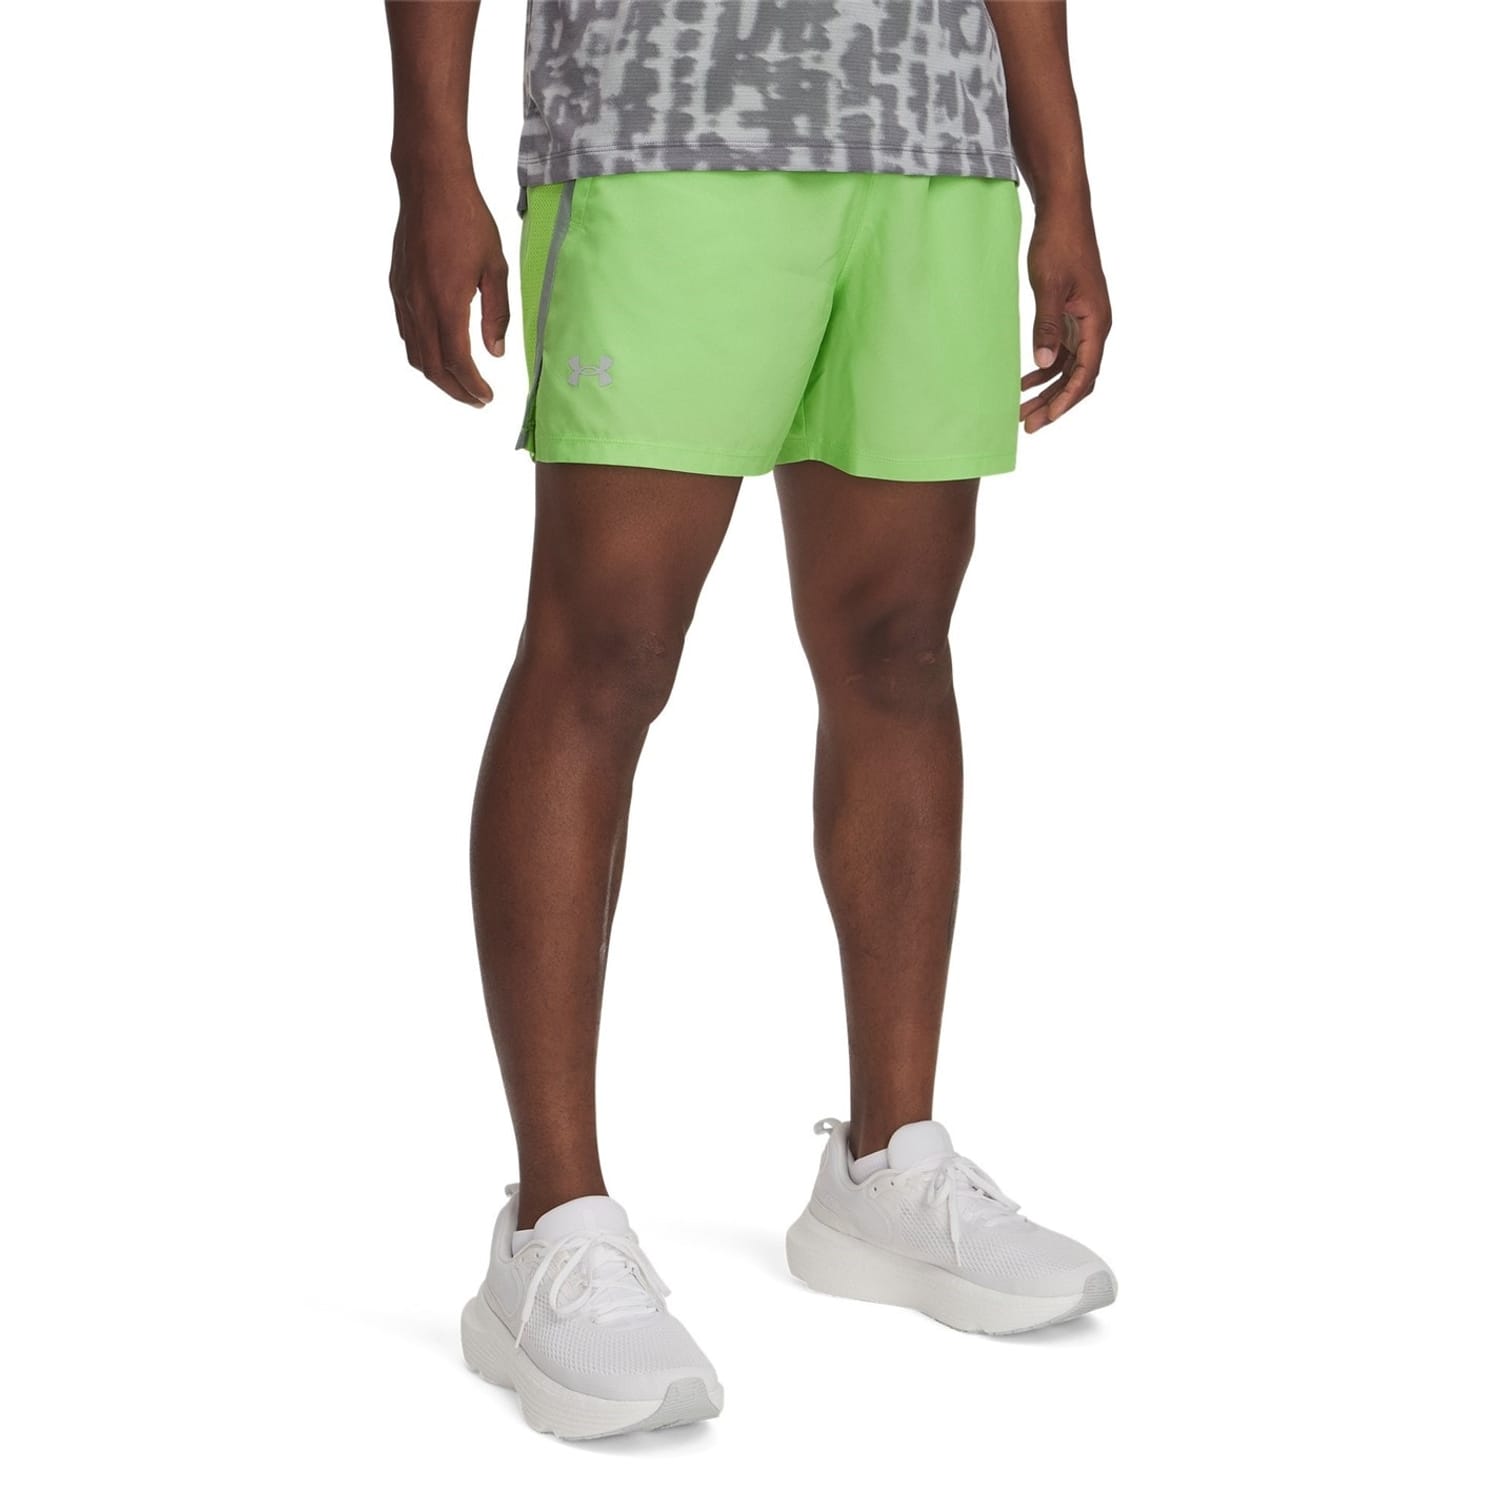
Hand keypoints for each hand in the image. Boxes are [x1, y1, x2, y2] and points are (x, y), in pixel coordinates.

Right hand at [389, 174, 507, 406]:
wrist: (430, 185)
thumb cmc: (468, 221)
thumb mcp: (495, 268)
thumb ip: (497, 314)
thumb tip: (495, 353)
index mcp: (447, 303)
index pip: (458, 362)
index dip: (472, 386)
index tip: (487, 397)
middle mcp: (420, 305)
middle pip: (433, 367)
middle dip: (455, 390)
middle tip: (476, 400)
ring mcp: (404, 297)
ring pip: (415, 354)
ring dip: (437, 375)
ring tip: (459, 383)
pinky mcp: (397, 287)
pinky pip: (406, 332)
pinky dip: (422, 352)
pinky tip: (439, 352)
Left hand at [1022, 206, 1110, 433]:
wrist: (1063, 213)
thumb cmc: (1059, 244)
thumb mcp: (1049, 285)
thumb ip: (1046, 325)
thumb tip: (1044, 362)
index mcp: (1097, 322)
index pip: (1086, 373)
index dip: (1067, 399)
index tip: (1047, 419)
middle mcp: (1095, 326)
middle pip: (1078, 377)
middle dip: (1054, 403)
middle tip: (1028, 426)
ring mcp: (1083, 323)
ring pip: (1068, 368)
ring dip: (1046, 391)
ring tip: (1021, 412)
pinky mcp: (1070, 317)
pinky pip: (1061, 353)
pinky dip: (1044, 370)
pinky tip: (1024, 383)